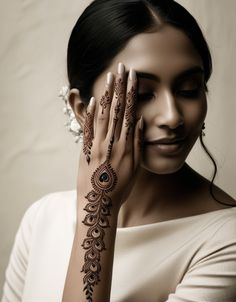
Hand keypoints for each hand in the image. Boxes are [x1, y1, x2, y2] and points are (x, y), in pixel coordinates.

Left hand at [77, 62, 142, 208]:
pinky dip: (91, 113)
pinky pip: (88, 128)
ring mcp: (97, 145)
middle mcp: (112, 142)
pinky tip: (94, 99)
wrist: (99, 203)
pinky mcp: (84, 150)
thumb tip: (140, 122)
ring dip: (107, 94)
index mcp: (127, 146)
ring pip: (103, 115)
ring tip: (109, 76)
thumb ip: (138, 144)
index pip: (130, 113)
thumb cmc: (120, 188)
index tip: (133, 77)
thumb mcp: (135, 168)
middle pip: (117, 109)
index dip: (132, 94)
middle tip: (121, 67)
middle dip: (120, 86)